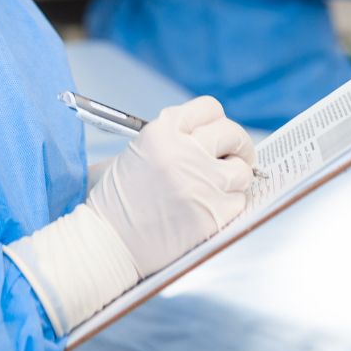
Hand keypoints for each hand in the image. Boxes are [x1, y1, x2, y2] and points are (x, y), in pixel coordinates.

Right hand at [85, 97, 256, 275]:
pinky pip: (239, 201)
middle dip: (238, 145)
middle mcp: (184, 153)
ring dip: (234, 178)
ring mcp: (202, 184)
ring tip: (217, 187)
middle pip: (232, 134)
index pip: (209, 108)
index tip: (217, 134)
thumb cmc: (118, 200)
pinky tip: (208, 210)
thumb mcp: (137, 153)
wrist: (108, 242)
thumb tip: (210, 138)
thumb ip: (172, 139)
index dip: (215, 121)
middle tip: (235, 156)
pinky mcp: (213, 215)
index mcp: (162, 132)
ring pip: (243, 170)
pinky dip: (229, 205)